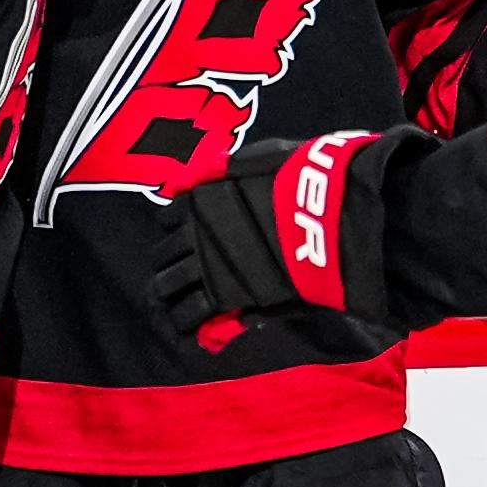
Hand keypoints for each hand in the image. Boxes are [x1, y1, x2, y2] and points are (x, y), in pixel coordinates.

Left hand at [152, 126, 435, 348]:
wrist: (323, 218)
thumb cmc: (300, 182)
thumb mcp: (261, 158)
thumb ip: (233, 168)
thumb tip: (215, 167)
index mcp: (200, 200)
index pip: (168, 219)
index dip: (177, 230)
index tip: (188, 238)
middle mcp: (194, 233)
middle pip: (164, 256)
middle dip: (171, 264)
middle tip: (184, 275)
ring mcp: (205, 266)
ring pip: (169, 286)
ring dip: (174, 294)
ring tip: (184, 304)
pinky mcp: (223, 297)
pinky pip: (190, 313)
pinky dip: (188, 320)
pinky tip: (195, 327)